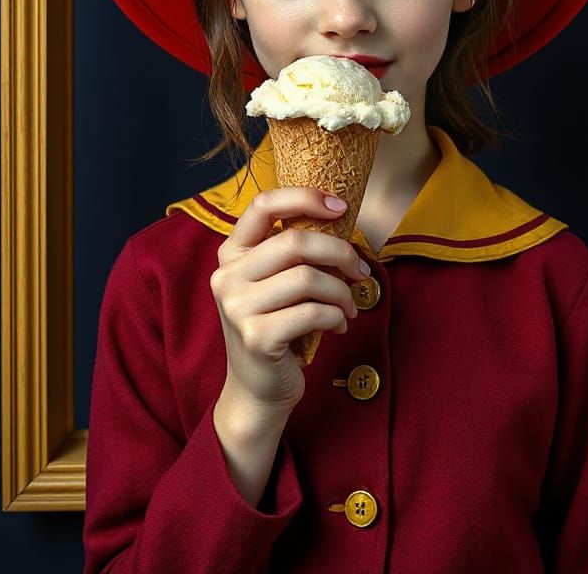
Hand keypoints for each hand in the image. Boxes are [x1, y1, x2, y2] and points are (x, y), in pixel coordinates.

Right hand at [210, 187, 367, 415]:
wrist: (258, 389)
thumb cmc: (277, 326)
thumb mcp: (276, 283)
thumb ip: (293, 252)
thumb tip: (341, 219)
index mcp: (231, 253)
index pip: (263, 205)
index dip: (305, 198)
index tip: (340, 207)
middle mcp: (227, 276)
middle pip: (295, 243)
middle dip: (339, 253)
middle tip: (361, 271)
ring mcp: (237, 307)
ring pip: (308, 278)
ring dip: (341, 292)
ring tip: (349, 306)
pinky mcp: (256, 337)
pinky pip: (313, 313)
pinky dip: (337, 317)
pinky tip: (339, 326)